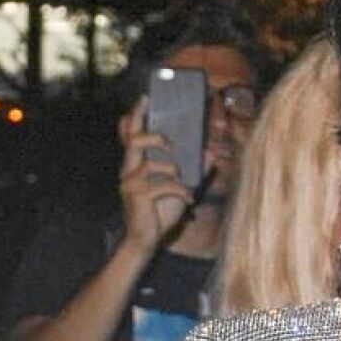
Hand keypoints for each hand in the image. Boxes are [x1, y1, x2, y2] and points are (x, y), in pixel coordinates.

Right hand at [117, 97, 192, 255]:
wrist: (146, 242)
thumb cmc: (159, 214)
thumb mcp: (180, 188)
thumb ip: (194, 171)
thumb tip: (211, 153)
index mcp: (136, 165)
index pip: (130, 135)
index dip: (136, 116)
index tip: (145, 98)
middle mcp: (129, 171)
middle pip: (134, 141)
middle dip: (154, 136)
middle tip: (170, 143)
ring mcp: (130, 183)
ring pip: (151, 163)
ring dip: (172, 170)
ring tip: (182, 181)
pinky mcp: (137, 196)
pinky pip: (163, 185)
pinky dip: (180, 191)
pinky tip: (188, 200)